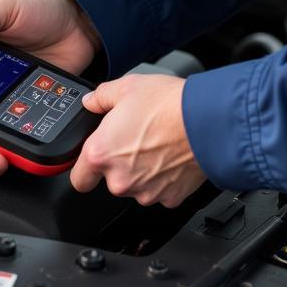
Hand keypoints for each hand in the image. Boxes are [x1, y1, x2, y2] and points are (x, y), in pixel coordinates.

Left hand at [70, 74, 204, 206]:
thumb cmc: (168, 105)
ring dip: (142, 172)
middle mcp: (120, 179)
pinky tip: (170, 156)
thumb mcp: (126, 87)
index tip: (92, 161)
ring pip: (136, 186)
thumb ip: (100, 97)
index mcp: (101, 153)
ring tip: (156, 144)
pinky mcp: (170, 198)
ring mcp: (146, 192)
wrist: (208, 122)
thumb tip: (92, 101)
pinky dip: (163, 178)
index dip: (84, 168)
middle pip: (111, 180)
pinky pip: (160, 191)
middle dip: (119, 164)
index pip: (78, 179)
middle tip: (135, 139)